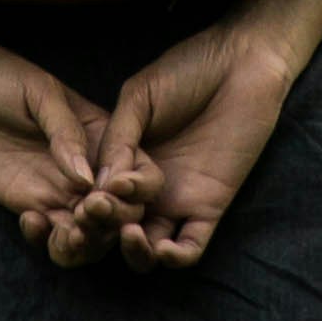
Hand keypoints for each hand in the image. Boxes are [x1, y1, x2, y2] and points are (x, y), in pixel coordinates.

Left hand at [0, 11, 130, 262]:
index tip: (112, 191)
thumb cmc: (1, 75)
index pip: (140, 174)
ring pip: (89, 235)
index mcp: (103, 137)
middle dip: (111, 223)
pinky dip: (48, 240)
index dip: (137, 189)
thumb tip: (87, 178)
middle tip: (85, 214)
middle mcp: (88, 170)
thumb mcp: (40, 93)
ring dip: (85, 244)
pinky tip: (30, 220)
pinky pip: (49, 235)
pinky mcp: (27, 202)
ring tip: (66, 234)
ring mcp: (58, 189)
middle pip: (121, 213)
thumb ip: (65, 133)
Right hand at [97, 15, 308, 267]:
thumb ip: (119, 138)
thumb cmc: (188, 69)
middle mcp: (149, 186)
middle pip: (117, 228)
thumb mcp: (140, 97)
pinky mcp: (211, 205)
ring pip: (150, 247)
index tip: (81, 198)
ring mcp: (179, 199)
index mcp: (126, 159)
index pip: (98, 194)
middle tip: (100, 215)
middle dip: (103, 230)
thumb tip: (98, 182)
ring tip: (131, 234)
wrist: (240, 63)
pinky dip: (174, 257)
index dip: (87, 202)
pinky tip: (163, 248)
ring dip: (135, 252)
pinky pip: (191, 246)